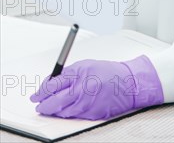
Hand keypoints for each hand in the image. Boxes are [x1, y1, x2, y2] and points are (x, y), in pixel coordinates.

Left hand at [30, 55, 163, 119]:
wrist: (128, 83)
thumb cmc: (108, 72)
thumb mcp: (86, 65)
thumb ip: (68, 74)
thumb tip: (51, 84)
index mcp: (79, 73)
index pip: (53, 84)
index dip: (41, 91)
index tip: (36, 95)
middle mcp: (82, 89)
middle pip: (54, 101)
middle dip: (43, 105)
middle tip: (38, 105)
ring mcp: (87, 103)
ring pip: (62, 111)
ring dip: (54, 111)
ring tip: (50, 108)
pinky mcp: (92, 114)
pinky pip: (74, 116)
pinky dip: (68, 113)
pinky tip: (66, 110)